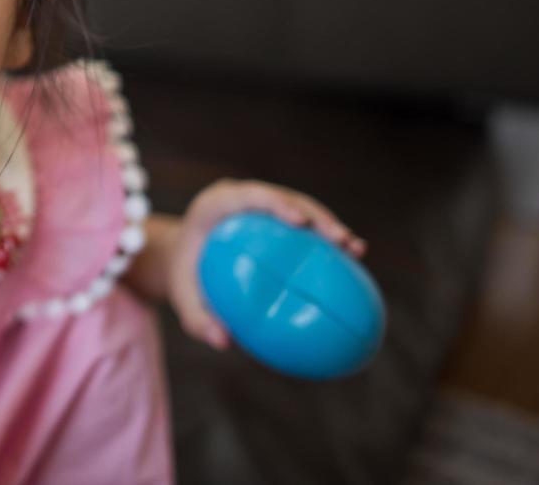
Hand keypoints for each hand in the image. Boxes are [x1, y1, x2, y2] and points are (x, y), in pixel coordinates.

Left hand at [168, 180, 365, 350]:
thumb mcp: (184, 300)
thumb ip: (198, 320)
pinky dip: (325, 241)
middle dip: (317, 216)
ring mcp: (262, 205)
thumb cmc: (183, 279)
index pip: (250, 195)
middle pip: (286, 198)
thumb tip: (224, 342)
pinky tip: (353, 263)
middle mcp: (242, 198)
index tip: (301, 222)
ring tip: (357, 250)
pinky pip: (304, 227)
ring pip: (302, 208)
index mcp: (215, 204)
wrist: (181, 259)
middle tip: (342, 241)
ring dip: (331, 226)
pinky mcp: (276, 216)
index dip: (278, 203)